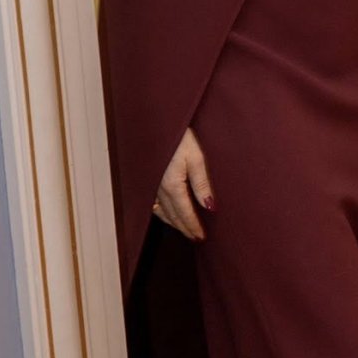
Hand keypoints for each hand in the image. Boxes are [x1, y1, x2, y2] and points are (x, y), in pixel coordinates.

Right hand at [153, 126, 214, 240]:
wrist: (155, 120)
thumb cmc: (178, 135)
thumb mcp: (196, 156)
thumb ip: (202, 183)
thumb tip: (210, 207)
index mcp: (172, 185)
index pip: (184, 213)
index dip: (193, 227)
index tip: (201, 237)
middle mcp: (158, 188)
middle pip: (172, 216)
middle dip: (184, 228)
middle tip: (195, 238)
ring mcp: (150, 184)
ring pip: (161, 211)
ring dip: (173, 222)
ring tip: (184, 228)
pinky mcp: (146, 178)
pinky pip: (152, 203)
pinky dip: (161, 212)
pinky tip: (166, 212)